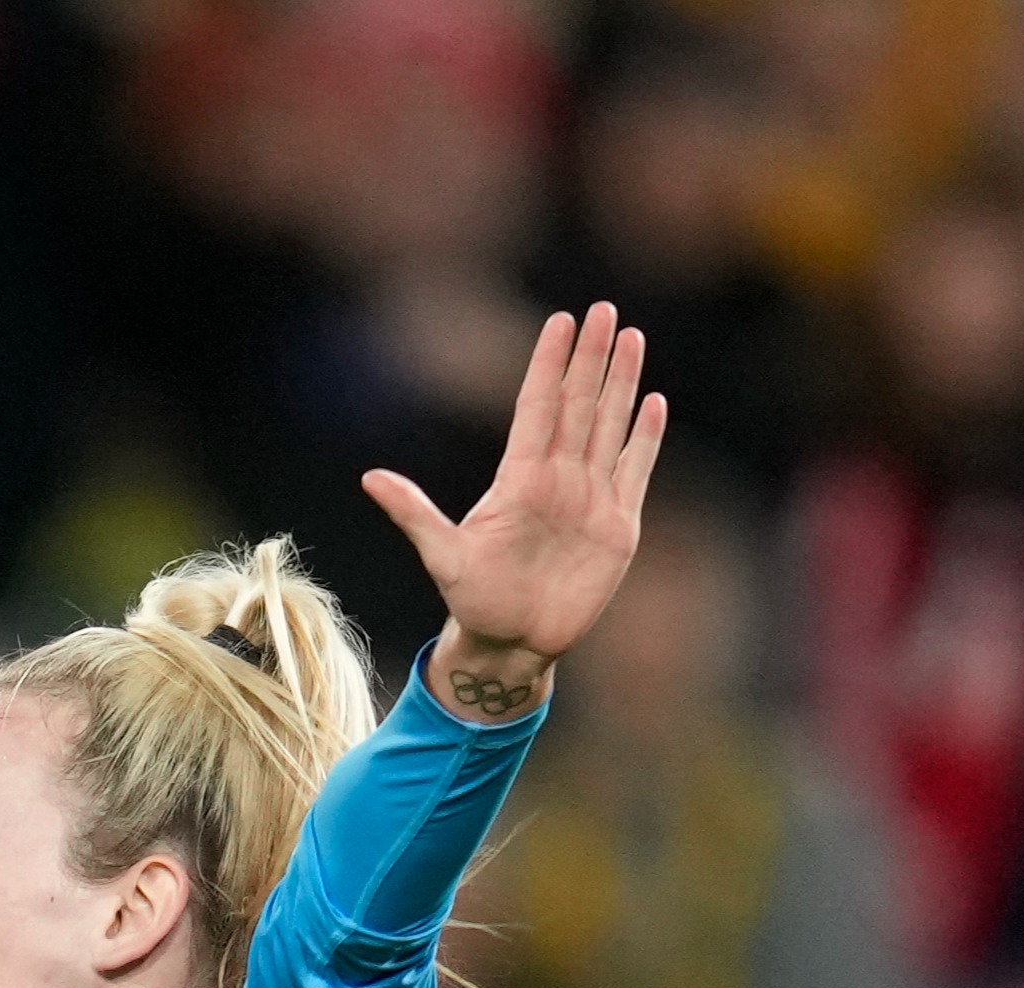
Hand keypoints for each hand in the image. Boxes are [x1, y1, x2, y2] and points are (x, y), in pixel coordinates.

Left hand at [365, 303, 667, 717]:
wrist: (513, 641)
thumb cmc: (474, 599)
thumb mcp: (443, 556)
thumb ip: (414, 514)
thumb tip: (369, 478)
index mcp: (519, 477)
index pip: (538, 405)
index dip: (549, 363)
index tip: (559, 321)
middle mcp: (558, 477)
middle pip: (579, 403)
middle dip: (593, 356)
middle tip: (604, 309)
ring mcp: (590, 498)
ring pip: (609, 426)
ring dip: (622, 383)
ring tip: (632, 338)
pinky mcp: (617, 526)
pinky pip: (635, 471)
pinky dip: (645, 439)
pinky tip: (654, 402)